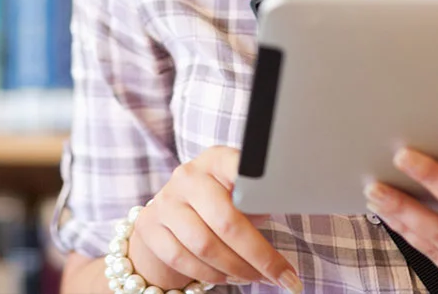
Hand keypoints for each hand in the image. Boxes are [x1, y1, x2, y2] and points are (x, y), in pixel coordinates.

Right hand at [127, 145, 302, 292]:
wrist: (171, 214)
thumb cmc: (219, 203)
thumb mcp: (240, 193)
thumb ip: (257, 199)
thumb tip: (287, 208)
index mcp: (216, 159)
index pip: (240, 168)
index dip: (260, 187)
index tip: (281, 203)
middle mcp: (188, 176)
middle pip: (226, 220)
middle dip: (258, 255)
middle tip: (280, 275)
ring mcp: (166, 201)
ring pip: (205, 245)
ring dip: (237, 269)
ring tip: (256, 277)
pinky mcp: (150, 227)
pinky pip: (183, 259)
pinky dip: (211, 275)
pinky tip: (228, 278)